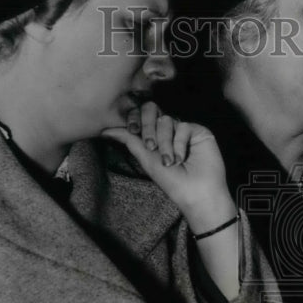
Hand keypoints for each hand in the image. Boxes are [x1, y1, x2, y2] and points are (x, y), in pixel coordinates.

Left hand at [103, 103, 235, 229]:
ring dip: (164, 142)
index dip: (134, 118)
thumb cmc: (171, 181)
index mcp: (153, 135)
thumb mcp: (146, 159)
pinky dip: (179, 144)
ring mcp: (182, 129)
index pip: (140, 116)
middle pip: (152, 110)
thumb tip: (104, 130)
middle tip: (151, 147)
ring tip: (170, 162)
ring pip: (166, 120)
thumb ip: (129, 140)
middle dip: (148, 127)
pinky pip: (183, 126)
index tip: (133, 131)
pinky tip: (182, 158)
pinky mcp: (198, 131)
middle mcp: (167, 130)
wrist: (195, 192)